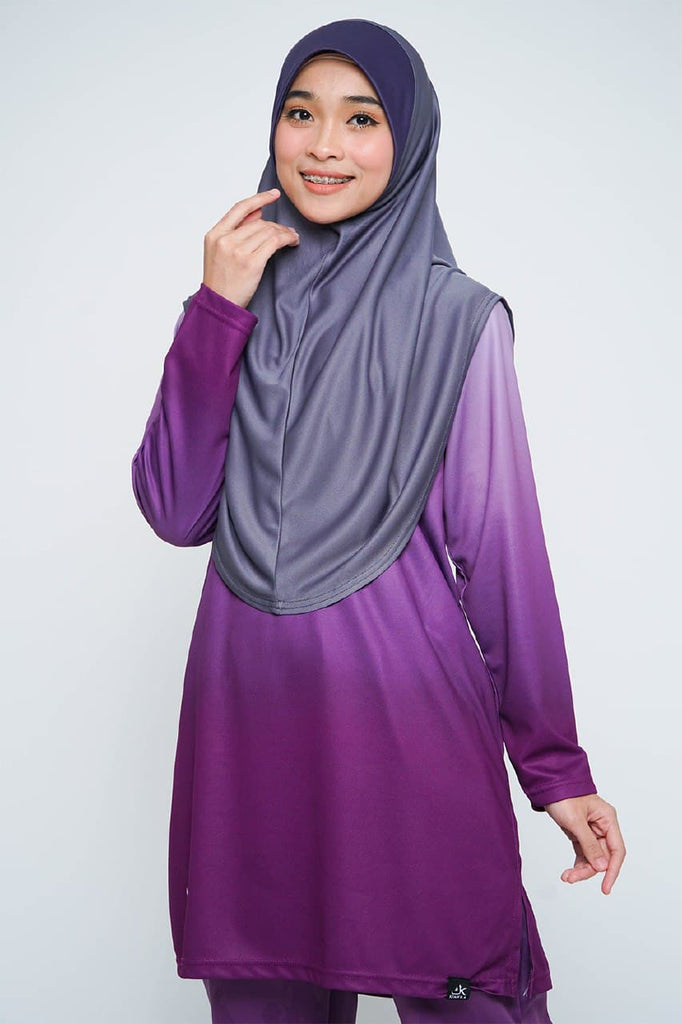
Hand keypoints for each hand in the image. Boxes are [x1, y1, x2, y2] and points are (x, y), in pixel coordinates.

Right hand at [202, 188, 299, 308]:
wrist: (218, 305)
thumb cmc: (221, 281)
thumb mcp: (219, 252)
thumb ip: (236, 231)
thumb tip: (257, 213)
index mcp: (214, 234)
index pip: (239, 209)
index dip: (258, 199)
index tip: (274, 195)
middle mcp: (225, 240)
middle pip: (258, 222)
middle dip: (276, 225)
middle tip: (287, 232)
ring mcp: (237, 251)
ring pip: (268, 231)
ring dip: (284, 232)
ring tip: (292, 237)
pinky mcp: (251, 263)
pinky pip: (274, 242)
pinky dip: (286, 239)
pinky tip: (292, 242)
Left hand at [544, 793, 624, 894]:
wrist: (547, 785)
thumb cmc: (563, 796)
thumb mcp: (575, 821)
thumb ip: (589, 844)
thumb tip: (602, 867)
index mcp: (608, 819)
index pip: (617, 851)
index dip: (612, 871)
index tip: (605, 888)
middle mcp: (603, 826)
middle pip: (603, 857)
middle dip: (589, 870)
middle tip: (572, 878)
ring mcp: (591, 831)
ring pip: (592, 858)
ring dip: (581, 870)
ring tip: (566, 877)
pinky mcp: (580, 834)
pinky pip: (583, 854)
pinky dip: (577, 864)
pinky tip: (569, 872)